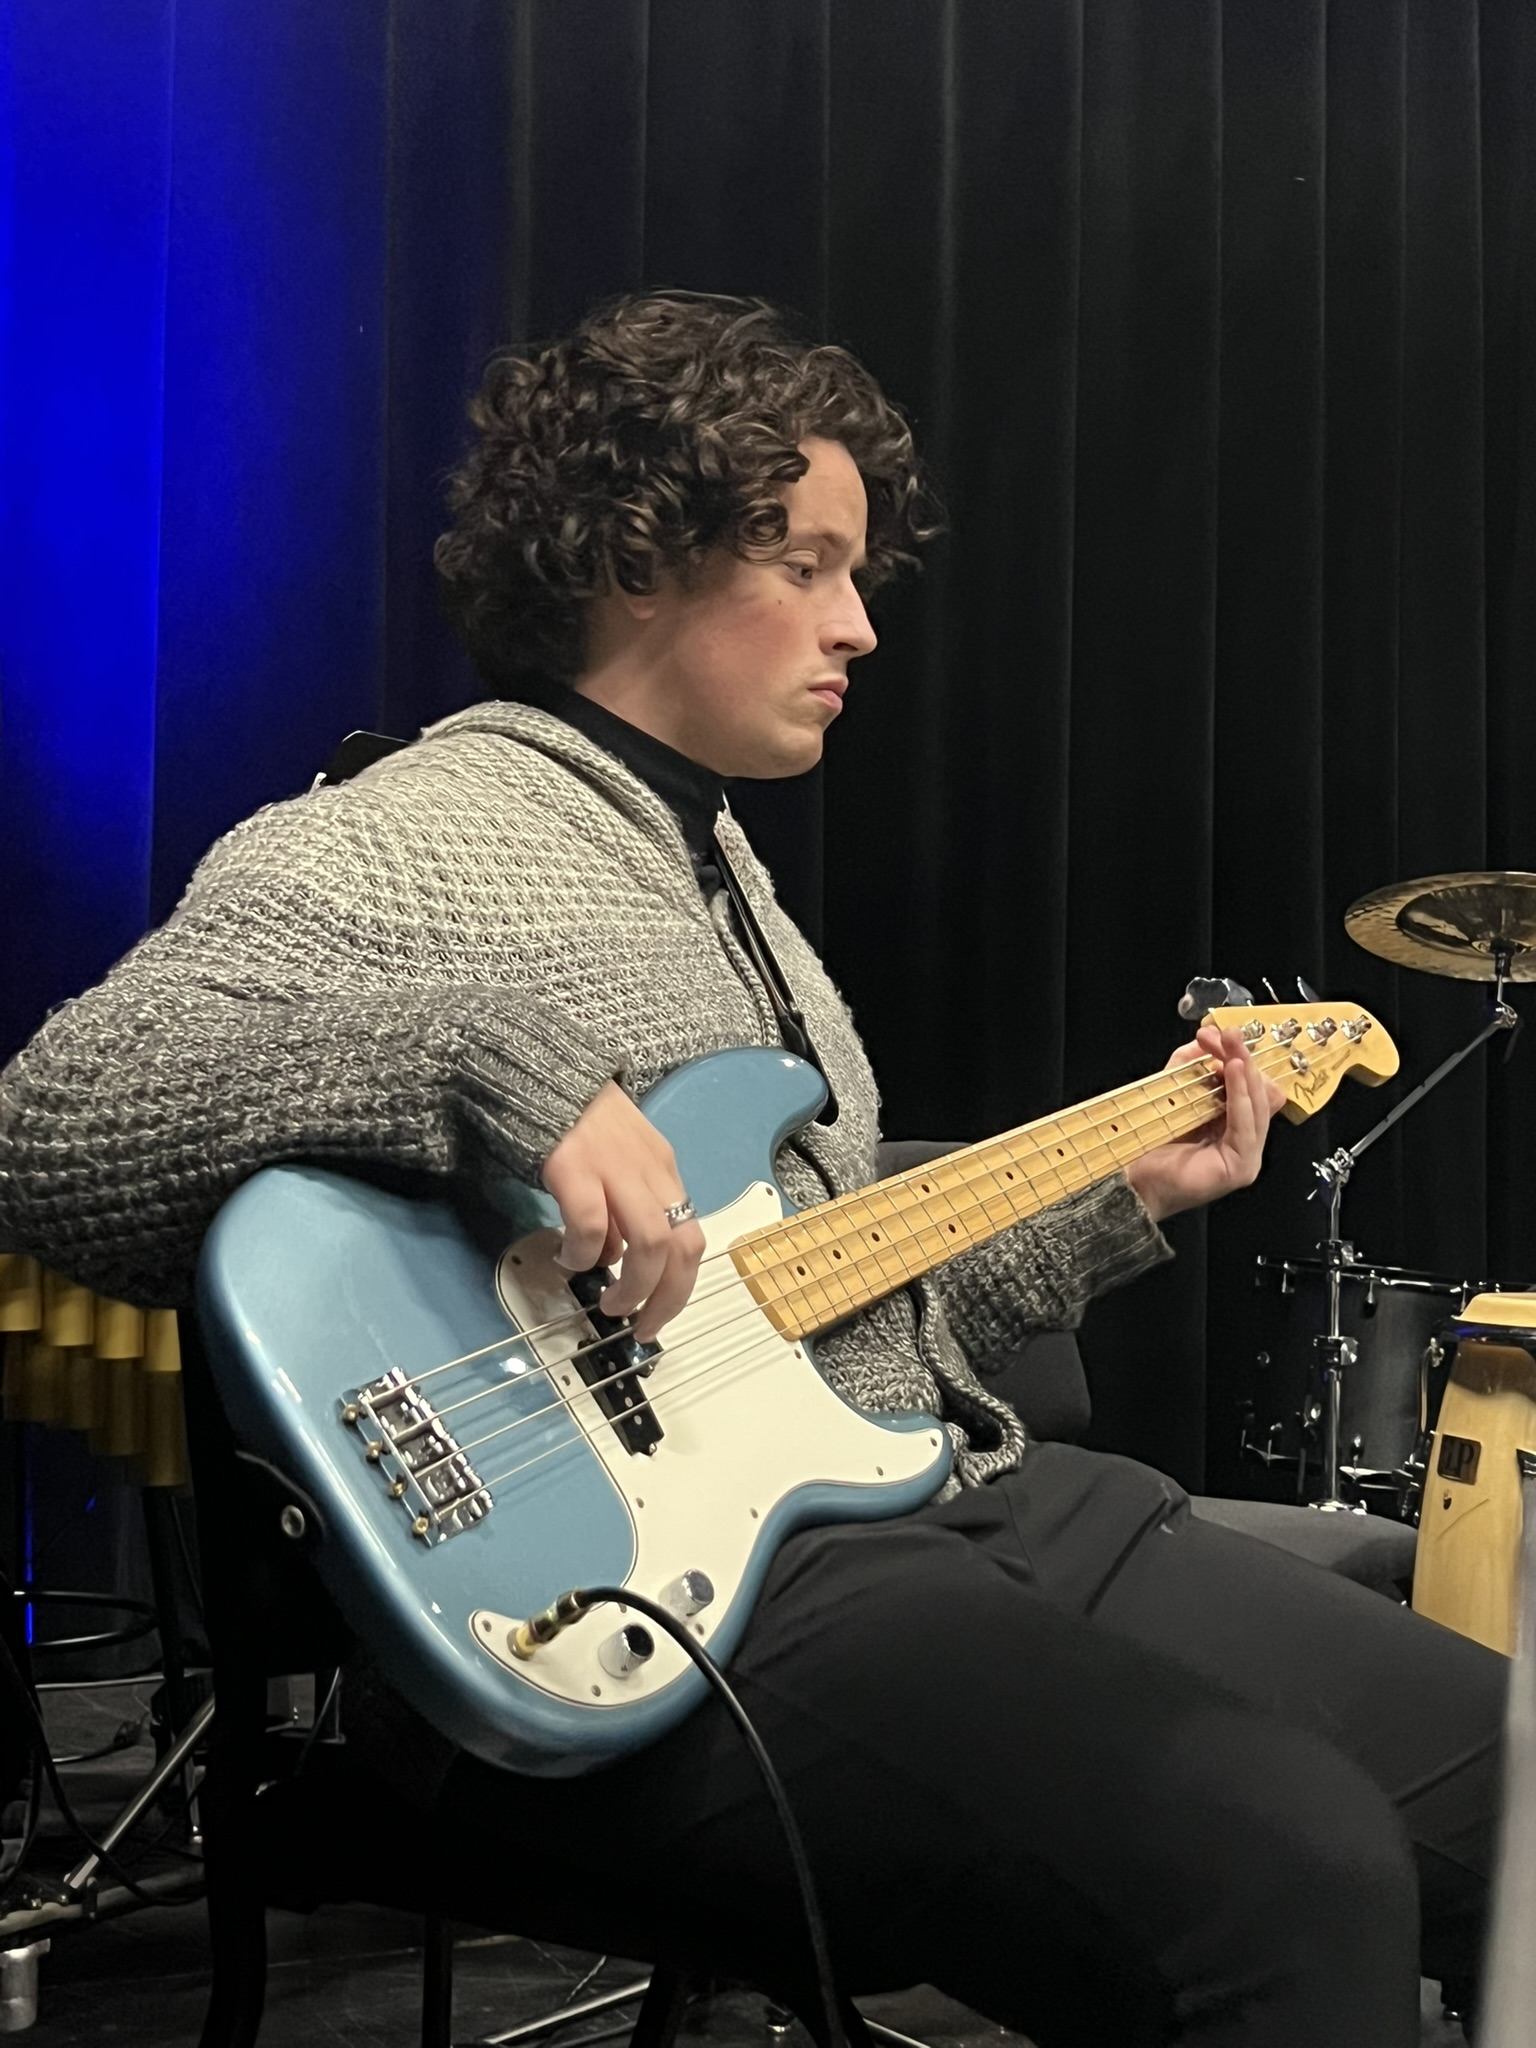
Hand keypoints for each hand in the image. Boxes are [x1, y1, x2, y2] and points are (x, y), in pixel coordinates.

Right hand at [541, 1081, 705, 1340]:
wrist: (536, 1067)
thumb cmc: (574, 1121)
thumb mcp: (616, 1163)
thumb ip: (623, 1208)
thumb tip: (614, 1258)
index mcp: (662, 1170)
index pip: (692, 1238)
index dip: (680, 1287)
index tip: (658, 1317)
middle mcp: (649, 1170)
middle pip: (680, 1246)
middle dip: (665, 1298)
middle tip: (640, 1325)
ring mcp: (614, 1166)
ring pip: (649, 1241)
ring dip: (633, 1285)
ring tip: (609, 1303)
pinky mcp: (574, 1165)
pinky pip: (590, 1223)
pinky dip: (584, 1252)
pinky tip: (566, 1258)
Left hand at [1123, 1025, 1284, 1223]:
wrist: (1132, 1178)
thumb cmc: (1151, 1142)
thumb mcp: (1174, 1091)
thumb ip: (1189, 1065)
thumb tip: (1205, 1037)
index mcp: (1234, 1122)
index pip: (1251, 1084)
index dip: (1238, 1056)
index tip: (1218, 1034)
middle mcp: (1245, 1138)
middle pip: (1260, 1091)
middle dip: (1243, 1058)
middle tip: (1229, 1035)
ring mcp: (1247, 1155)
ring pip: (1259, 1105)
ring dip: (1245, 1072)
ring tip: (1232, 1050)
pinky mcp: (1241, 1166)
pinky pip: (1247, 1126)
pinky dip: (1240, 1096)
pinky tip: (1232, 1073)